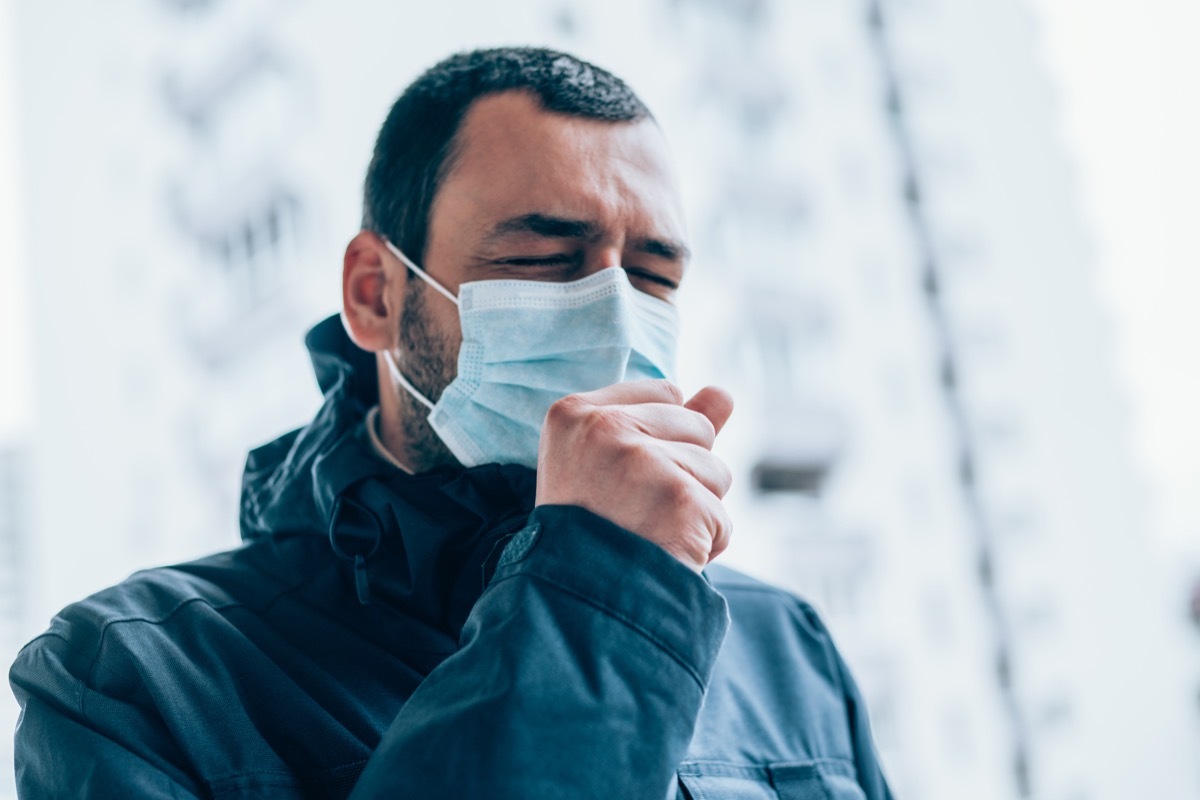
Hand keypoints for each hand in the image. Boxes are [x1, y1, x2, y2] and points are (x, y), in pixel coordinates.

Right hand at [535, 380, 734, 572]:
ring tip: (647, 534)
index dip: (661, 440)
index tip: (624, 479)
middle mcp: (605, 428)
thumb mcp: (608, 463)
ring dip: (696, 510)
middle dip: (684, 472)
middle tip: (634, 511)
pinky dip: (703, 546)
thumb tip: (725, 393)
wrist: (572, 604)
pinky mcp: (678, 499)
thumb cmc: (589, 533)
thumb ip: (669, 420)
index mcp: (574, 412)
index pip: (666, 393)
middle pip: (698, 427)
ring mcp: (642, 462)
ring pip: (717, 472)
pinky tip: (663, 557)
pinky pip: (721, 519)